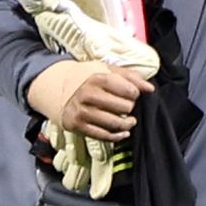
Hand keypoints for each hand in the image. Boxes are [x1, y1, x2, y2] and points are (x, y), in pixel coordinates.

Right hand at [30, 58, 145, 142]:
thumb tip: (150, 88)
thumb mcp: (105, 69)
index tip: (132, 94)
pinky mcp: (77, 125)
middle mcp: (88, 95)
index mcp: (97, 78)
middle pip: (124, 107)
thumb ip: (129, 76)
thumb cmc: (86, 78)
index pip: (128, 90)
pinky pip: (103, 136)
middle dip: (129, 108)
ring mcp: (82, 112)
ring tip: (130, 121)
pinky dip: (117, 136)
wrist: (55, 87)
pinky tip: (123, 133)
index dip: (135, 94)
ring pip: (115, 124)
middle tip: (127, 106)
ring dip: (127, 124)